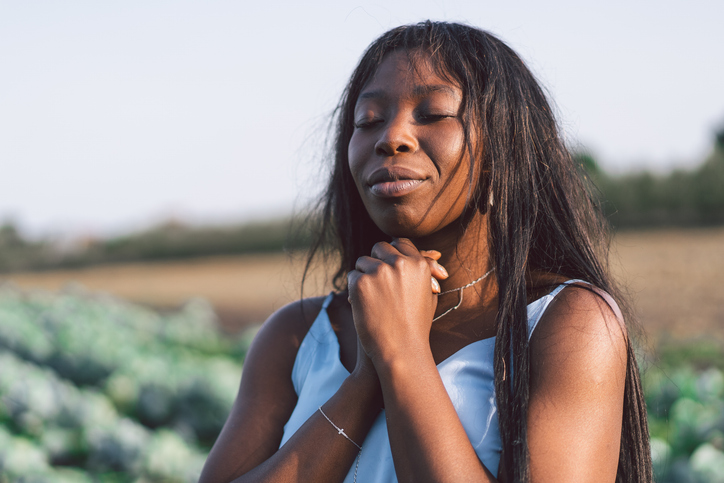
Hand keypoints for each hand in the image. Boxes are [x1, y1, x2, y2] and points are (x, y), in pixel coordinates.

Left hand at [347, 238, 448, 365]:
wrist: (401, 351)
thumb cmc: (415, 326)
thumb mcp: (428, 296)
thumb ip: (425, 273)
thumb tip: (427, 254)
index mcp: (419, 264)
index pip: (400, 243)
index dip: (392, 252)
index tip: (388, 262)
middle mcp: (400, 263)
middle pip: (380, 248)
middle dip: (376, 260)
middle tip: (376, 278)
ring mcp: (380, 271)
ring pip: (363, 261)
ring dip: (364, 275)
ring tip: (371, 297)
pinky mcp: (361, 282)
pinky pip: (352, 276)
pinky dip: (354, 289)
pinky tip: (361, 304)